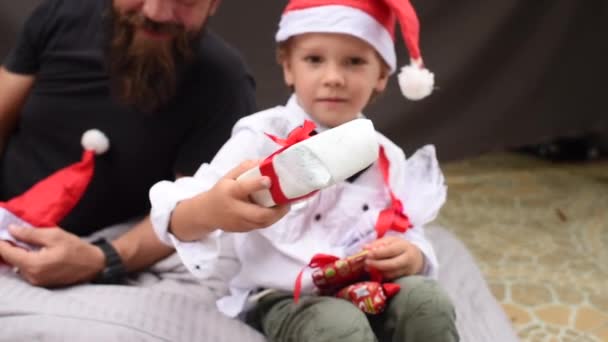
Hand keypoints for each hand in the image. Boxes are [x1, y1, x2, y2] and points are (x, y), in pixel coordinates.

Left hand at [0, 225, 103, 286]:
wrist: (93, 264)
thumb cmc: (76, 249)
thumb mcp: (54, 235)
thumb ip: (30, 234)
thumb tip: (11, 230)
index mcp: (34, 264)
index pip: (7, 253)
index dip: (2, 242)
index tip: (2, 231)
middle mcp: (31, 276)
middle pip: (11, 259)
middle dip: (10, 246)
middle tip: (15, 233)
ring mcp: (35, 281)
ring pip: (17, 264)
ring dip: (19, 252)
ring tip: (27, 241)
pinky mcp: (40, 282)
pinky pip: (25, 269)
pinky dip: (26, 259)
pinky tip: (35, 251)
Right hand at [170, 160, 289, 240]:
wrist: (207, 214)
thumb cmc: (222, 191)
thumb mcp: (229, 176)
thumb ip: (246, 168)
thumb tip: (266, 161)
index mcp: (229, 192)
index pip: (242, 188)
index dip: (256, 185)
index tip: (269, 180)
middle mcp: (235, 209)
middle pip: (258, 214)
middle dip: (277, 209)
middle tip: (288, 199)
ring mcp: (240, 222)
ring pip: (263, 222)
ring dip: (278, 214)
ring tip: (287, 203)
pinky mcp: (245, 230)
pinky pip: (262, 225)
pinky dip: (272, 218)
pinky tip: (278, 210)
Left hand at [364, 236, 423, 279]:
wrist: (417, 258)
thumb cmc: (400, 247)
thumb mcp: (391, 241)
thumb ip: (378, 243)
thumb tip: (365, 248)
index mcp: (404, 247)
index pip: (390, 251)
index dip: (378, 253)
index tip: (367, 254)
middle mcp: (407, 259)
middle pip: (391, 264)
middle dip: (376, 264)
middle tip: (366, 263)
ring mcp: (407, 270)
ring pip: (390, 273)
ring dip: (377, 271)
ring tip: (368, 267)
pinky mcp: (406, 278)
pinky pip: (391, 278)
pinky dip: (382, 275)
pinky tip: (376, 271)